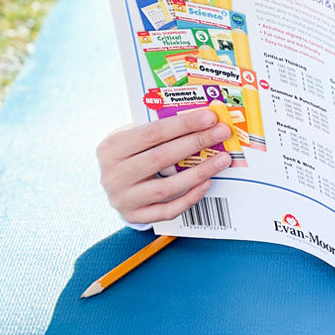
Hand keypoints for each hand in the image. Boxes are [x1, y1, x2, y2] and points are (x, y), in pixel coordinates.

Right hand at [97, 108, 232, 224]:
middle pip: (161, 158)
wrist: (112, 181)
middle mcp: (113, 176)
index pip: (152, 133)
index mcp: (111, 148)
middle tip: (222, 133)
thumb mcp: (134, 135)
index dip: (184, 124)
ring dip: (199, 172)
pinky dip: (190, 197)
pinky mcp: (135, 217)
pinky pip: (168, 211)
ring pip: (167, 187)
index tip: (210, 117)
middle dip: (196, 143)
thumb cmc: (133, 151)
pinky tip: (207, 183)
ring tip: (223, 159)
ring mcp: (123, 199)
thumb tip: (204, 119)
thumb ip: (160, 128)